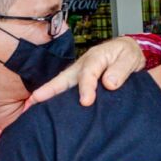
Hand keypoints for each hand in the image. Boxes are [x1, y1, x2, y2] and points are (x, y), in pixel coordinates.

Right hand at [30, 36, 144, 105]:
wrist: (127, 52)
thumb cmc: (127, 55)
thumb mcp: (130, 58)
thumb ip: (121, 70)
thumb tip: (109, 83)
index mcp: (97, 57)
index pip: (89, 72)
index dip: (86, 87)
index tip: (86, 102)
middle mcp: (83, 65)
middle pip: (64, 77)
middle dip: (50, 89)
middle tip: (37, 99)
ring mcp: (78, 74)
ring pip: (60, 84)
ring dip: (46, 94)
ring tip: (30, 106)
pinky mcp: (78, 82)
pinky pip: (64, 90)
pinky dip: (52, 98)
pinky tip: (40, 108)